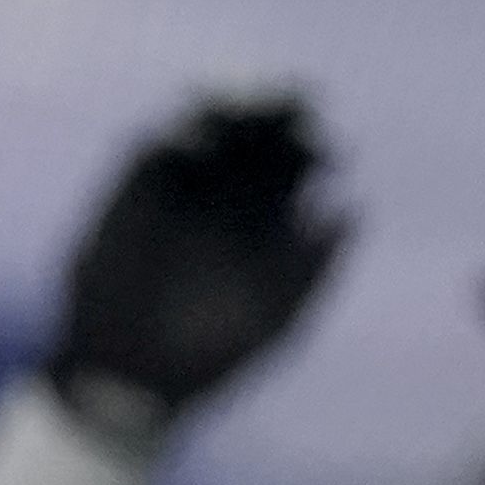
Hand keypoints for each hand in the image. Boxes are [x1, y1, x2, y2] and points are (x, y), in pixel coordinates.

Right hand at [47, 95, 348, 429]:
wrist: (132, 383)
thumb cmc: (212, 361)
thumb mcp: (278, 321)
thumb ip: (316, 270)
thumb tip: (353, 209)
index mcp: (264, 220)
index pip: (293, 160)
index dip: (311, 143)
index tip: (327, 148)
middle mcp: (222, 196)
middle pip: (255, 133)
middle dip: (274, 111)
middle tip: (293, 101)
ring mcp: (176, 190)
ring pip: (207, 127)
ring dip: (228, 109)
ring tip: (246, 108)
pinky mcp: (131, 193)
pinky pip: (154, 149)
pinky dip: (177, 138)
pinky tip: (200, 144)